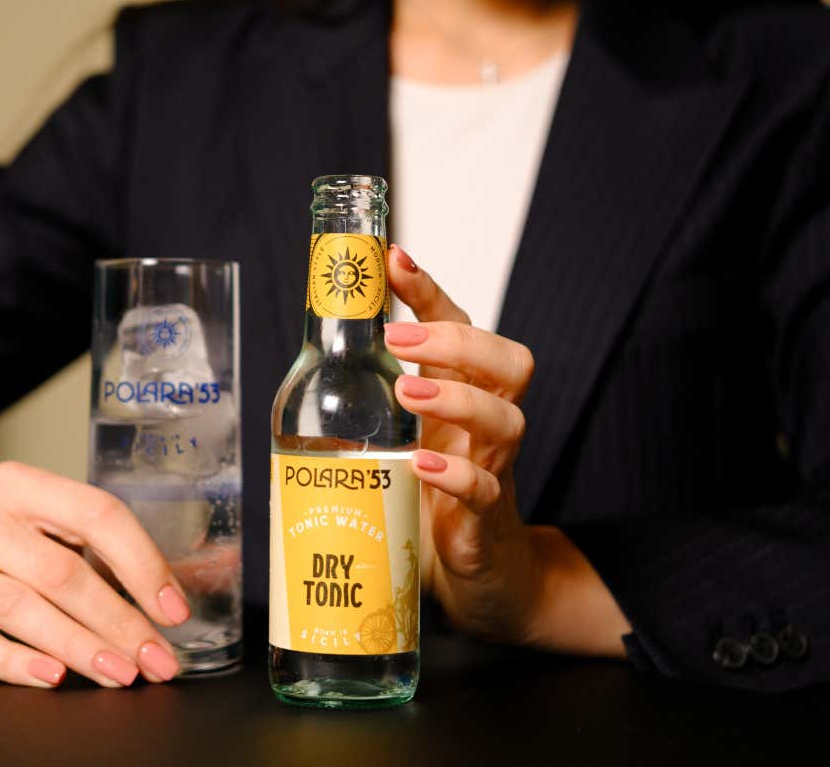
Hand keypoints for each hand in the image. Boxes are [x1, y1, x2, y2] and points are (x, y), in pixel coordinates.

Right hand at [0, 461, 191, 687]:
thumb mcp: (32, 518)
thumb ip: (89, 545)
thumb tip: (168, 591)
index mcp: (19, 486)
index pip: (96, 515)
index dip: (142, 564)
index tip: (173, 609)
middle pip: (63, 572)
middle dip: (120, 622)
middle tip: (157, 660)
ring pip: (20, 608)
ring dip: (79, 646)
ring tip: (120, 672)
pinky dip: (16, 663)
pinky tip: (53, 677)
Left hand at [386, 245, 627, 654]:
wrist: (475, 571)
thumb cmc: (433, 490)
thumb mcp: (403, 429)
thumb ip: (376, 387)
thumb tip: (322, 336)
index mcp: (463, 393)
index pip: (462, 325)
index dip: (430, 290)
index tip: (394, 257)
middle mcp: (485, 423)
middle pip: (507, 362)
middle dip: (454, 340)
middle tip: (396, 340)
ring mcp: (492, 470)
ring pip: (505, 420)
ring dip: (457, 398)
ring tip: (408, 393)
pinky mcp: (484, 521)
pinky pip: (484, 492)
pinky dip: (455, 475)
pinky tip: (422, 465)